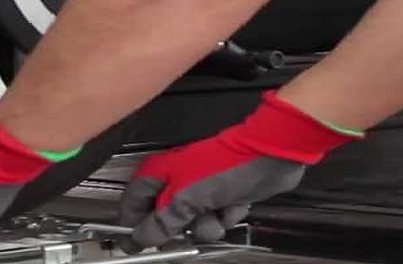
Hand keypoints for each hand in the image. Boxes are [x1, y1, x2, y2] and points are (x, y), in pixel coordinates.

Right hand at [119, 90, 361, 250]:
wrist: (270, 156)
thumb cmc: (224, 168)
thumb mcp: (187, 198)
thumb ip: (161, 222)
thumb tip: (138, 240)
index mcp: (159, 173)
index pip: (132, 203)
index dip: (133, 225)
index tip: (138, 245)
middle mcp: (176, 181)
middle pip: (164, 218)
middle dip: (180, 228)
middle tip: (187, 231)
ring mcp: (200, 190)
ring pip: (193, 223)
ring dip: (207, 224)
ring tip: (218, 212)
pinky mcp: (222, 197)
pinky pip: (216, 219)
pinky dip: (226, 216)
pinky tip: (235, 204)